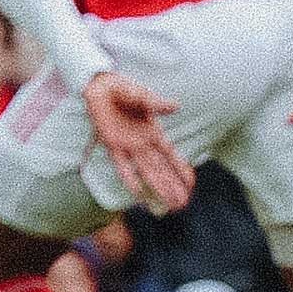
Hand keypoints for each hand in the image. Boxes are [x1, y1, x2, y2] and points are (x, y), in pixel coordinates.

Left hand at [82, 72, 193, 211]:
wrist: (100, 85)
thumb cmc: (124, 89)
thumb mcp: (143, 95)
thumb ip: (157, 104)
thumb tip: (176, 106)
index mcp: (154, 133)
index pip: (172, 156)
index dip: (182, 170)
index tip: (192, 185)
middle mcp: (143, 144)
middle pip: (161, 170)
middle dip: (172, 188)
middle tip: (183, 205)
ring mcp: (127, 146)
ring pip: (146, 172)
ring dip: (157, 188)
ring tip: (168, 205)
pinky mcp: (111, 144)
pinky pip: (121, 165)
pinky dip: (129, 178)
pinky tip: (137, 194)